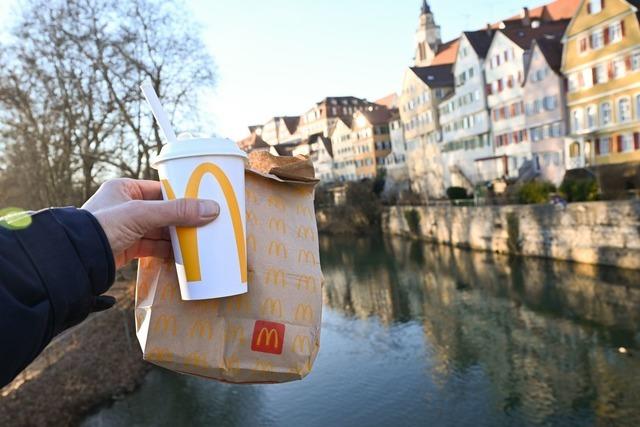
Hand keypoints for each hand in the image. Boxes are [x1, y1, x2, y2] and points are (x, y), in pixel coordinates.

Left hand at [82, 178, 218, 267]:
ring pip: (160, 230)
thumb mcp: (142, 214)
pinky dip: (168, 250)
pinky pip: (154, 246)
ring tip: (199, 240)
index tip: (203, 202)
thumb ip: (177, 211)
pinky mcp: (128, 248)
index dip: (182, 196)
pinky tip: (184, 254)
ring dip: (177, 236)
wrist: (76, 260)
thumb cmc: (102, 227)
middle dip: (183, 219)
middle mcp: (125, 207)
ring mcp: (127, 228)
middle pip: (163, 211)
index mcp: (124, 189)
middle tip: (206, 223)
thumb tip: (212, 208)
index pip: (161, 190)